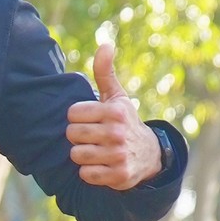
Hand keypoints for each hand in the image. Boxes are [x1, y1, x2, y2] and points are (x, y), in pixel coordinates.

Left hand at [63, 33, 163, 191]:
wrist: (147, 155)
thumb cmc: (124, 121)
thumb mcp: (117, 97)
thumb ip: (105, 72)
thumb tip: (105, 44)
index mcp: (114, 111)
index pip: (72, 114)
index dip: (78, 118)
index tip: (90, 120)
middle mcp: (117, 132)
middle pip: (72, 135)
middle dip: (78, 137)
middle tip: (92, 137)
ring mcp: (118, 155)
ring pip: (76, 155)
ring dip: (82, 155)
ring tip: (96, 150)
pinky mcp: (118, 176)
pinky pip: (85, 174)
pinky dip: (89, 172)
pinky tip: (101, 165)